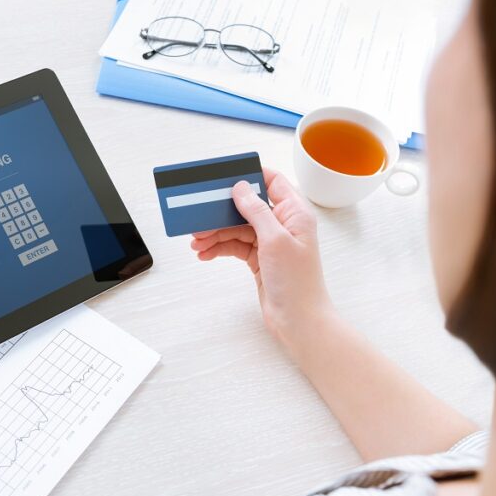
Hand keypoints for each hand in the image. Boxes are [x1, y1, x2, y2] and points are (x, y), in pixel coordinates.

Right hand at [190, 169, 333, 346]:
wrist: (299, 321)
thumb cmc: (297, 282)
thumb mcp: (274, 240)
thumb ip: (256, 211)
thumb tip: (240, 188)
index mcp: (294, 213)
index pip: (272, 181)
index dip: (249, 175)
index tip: (225, 175)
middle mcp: (283, 224)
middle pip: (247, 206)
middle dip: (222, 211)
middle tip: (199, 214)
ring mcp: (270, 242)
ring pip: (237, 228)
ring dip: (215, 233)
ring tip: (197, 241)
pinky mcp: (260, 259)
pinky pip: (235, 246)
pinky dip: (219, 248)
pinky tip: (204, 253)